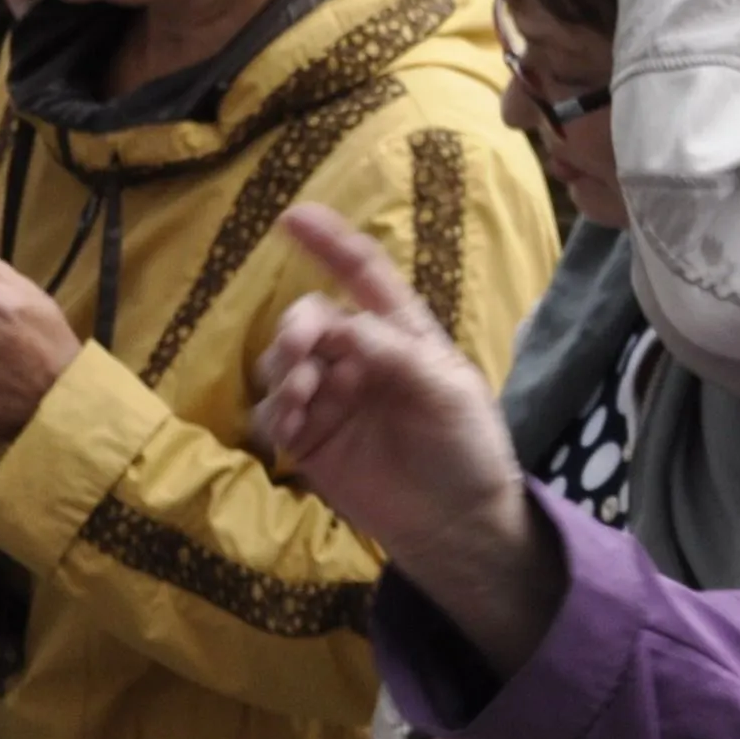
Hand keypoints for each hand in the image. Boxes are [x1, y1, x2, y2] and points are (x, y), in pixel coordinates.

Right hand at [248, 204, 558, 671]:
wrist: (458, 521)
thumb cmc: (467, 446)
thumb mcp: (446, 389)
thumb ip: (392, 352)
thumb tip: (336, 326)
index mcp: (401, 334)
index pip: (363, 276)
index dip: (330, 244)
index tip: (292, 217)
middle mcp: (359, 358)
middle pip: (308, 319)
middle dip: (298, 326)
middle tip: (303, 348)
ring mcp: (330, 398)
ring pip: (281, 364)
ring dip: (284, 370)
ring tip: (306, 397)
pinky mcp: (309, 441)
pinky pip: (272, 415)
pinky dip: (275, 415)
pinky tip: (293, 430)